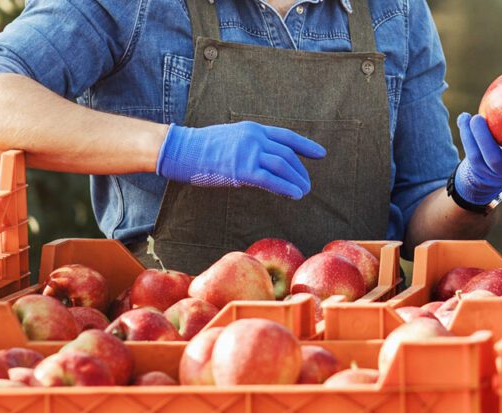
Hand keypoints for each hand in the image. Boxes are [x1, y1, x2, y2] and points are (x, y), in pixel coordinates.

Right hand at [156, 122, 325, 198]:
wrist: (180, 149)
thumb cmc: (201, 149)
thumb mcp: (231, 140)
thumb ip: (250, 149)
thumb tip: (264, 166)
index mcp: (253, 129)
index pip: (286, 136)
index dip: (305, 146)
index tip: (320, 154)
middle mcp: (255, 137)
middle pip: (287, 154)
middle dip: (300, 170)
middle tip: (307, 183)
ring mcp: (249, 151)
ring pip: (283, 165)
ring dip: (297, 180)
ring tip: (303, 191)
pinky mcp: (242, 168)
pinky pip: (271, 179)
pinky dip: (286, 187)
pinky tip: (295, 195)